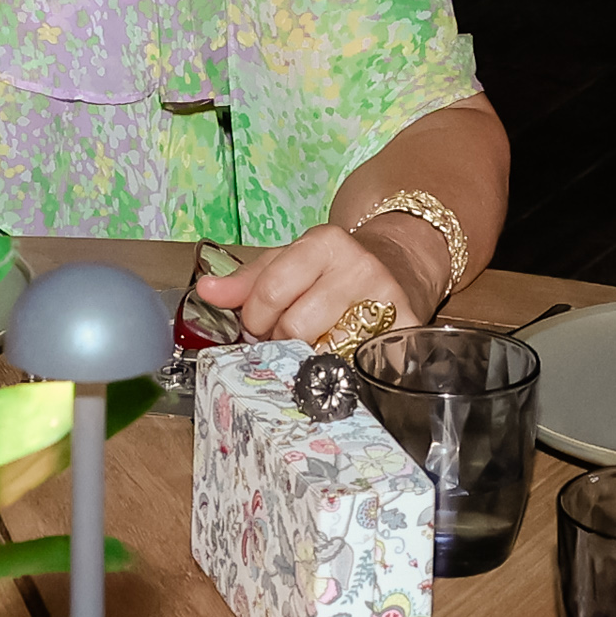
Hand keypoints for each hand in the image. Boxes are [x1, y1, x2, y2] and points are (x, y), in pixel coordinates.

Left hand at [196, 212, 454, 344]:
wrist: (399, 266)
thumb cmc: (331, 270)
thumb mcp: (289, 263)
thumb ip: (246, 281)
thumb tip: (206, 291)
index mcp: (324, 243)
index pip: (270, 292)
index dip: (255, 319)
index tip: (259, 326)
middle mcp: (359, 267)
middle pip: (295, 327)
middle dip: (282, 342)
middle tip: (288, 341)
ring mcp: (388, 300)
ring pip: (326, 353)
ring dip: (310, 361)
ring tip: (313, 350)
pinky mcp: (408, 331)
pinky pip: (360, 369)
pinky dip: (344, 373)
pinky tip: (341, 364)